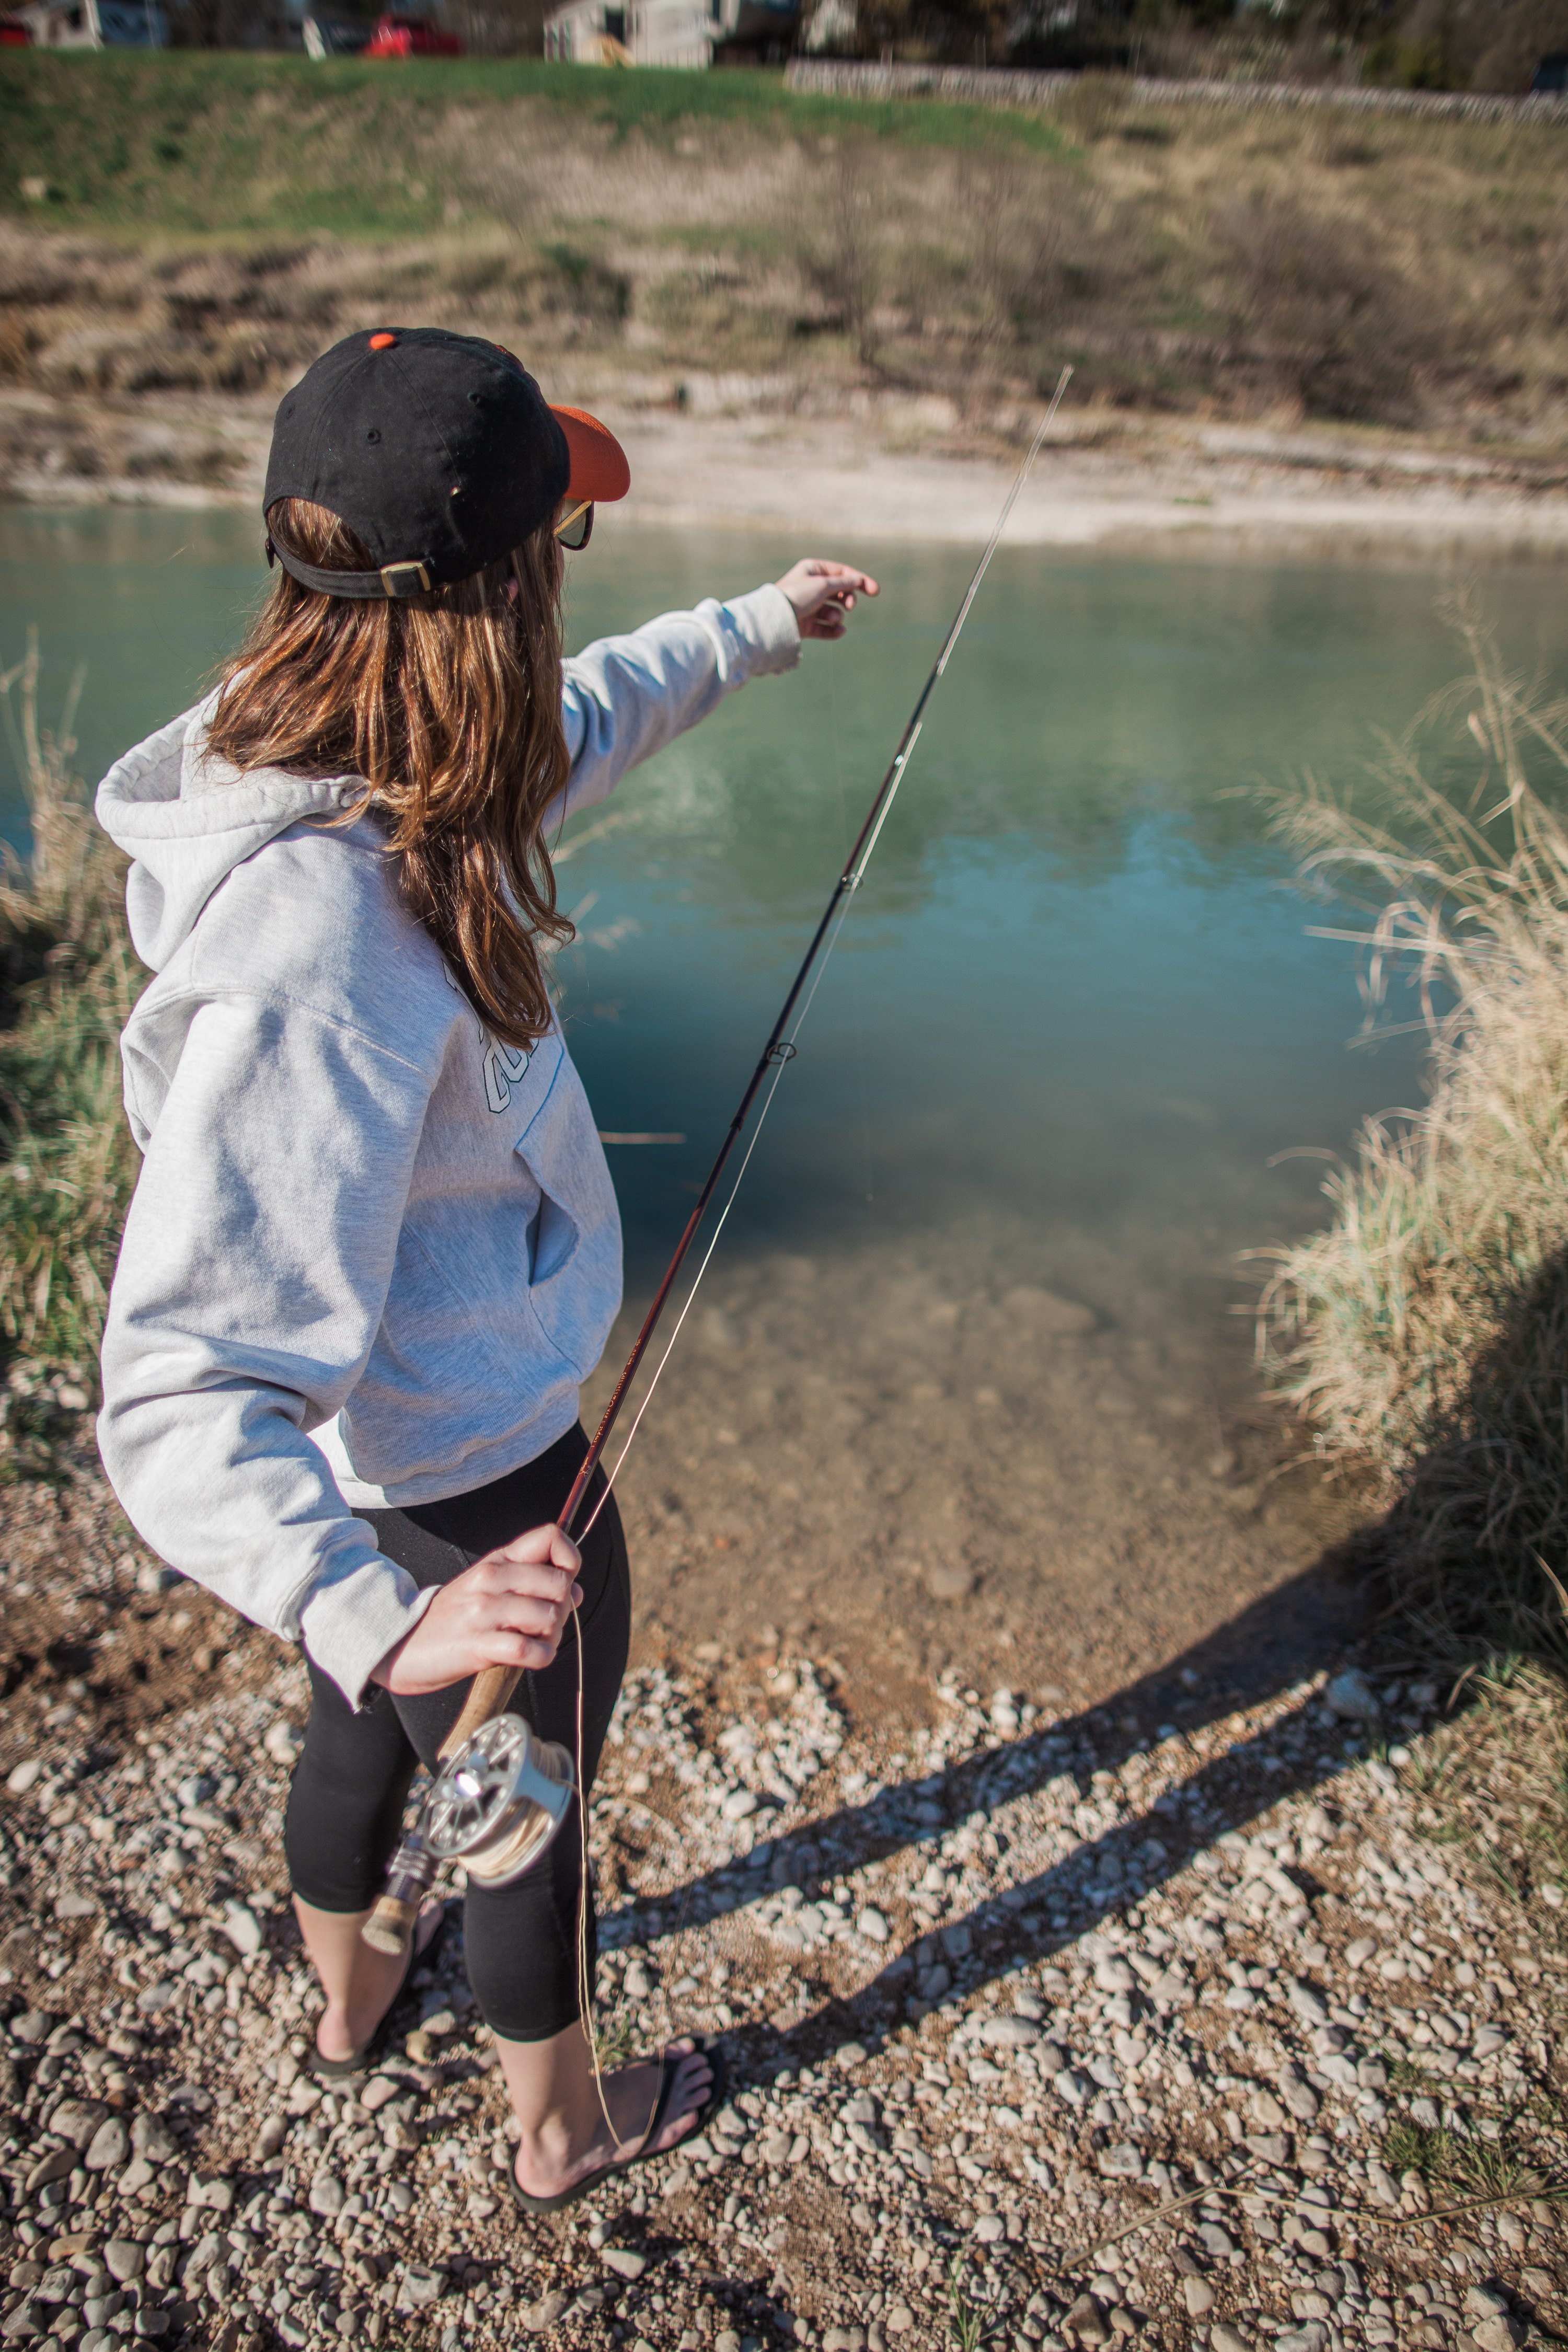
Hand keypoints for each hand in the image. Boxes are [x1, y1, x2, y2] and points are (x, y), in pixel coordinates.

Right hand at [370, 1523, 582, 1695]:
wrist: (402, 1645)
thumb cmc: (451, 1619)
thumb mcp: (488, 1587)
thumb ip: (531, 1583)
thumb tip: (577, 1591)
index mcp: (497, 1561)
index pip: (550, 1536)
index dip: (570, 1558)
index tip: (564, 1582)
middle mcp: (492, 1579)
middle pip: (559, 1582)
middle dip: (564, 1608)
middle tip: (547, 1623)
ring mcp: (484, 1611)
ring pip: (549, 1616)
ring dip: (552, 1636)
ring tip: (535, 1641)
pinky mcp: (478, 1644)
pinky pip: (529, 1650)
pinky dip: (540, 1657)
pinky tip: (530, 1657)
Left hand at [773, 558, 880, 641]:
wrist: (775, 619)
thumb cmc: (797, 595)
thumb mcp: (823, 584)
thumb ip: (843, 582)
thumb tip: (857, 580)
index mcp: (812, 570)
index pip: (842, 572)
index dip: (859, 580)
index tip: (875, 591)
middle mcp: (810, 587)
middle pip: (839, 592)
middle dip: (847, 599)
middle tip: (849, 606)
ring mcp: (808, 607)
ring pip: (833, 611)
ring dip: (837, 615)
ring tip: (832, 618)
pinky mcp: (806, 625)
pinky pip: (825, 628)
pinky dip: (833, 630)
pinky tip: (839, 631)